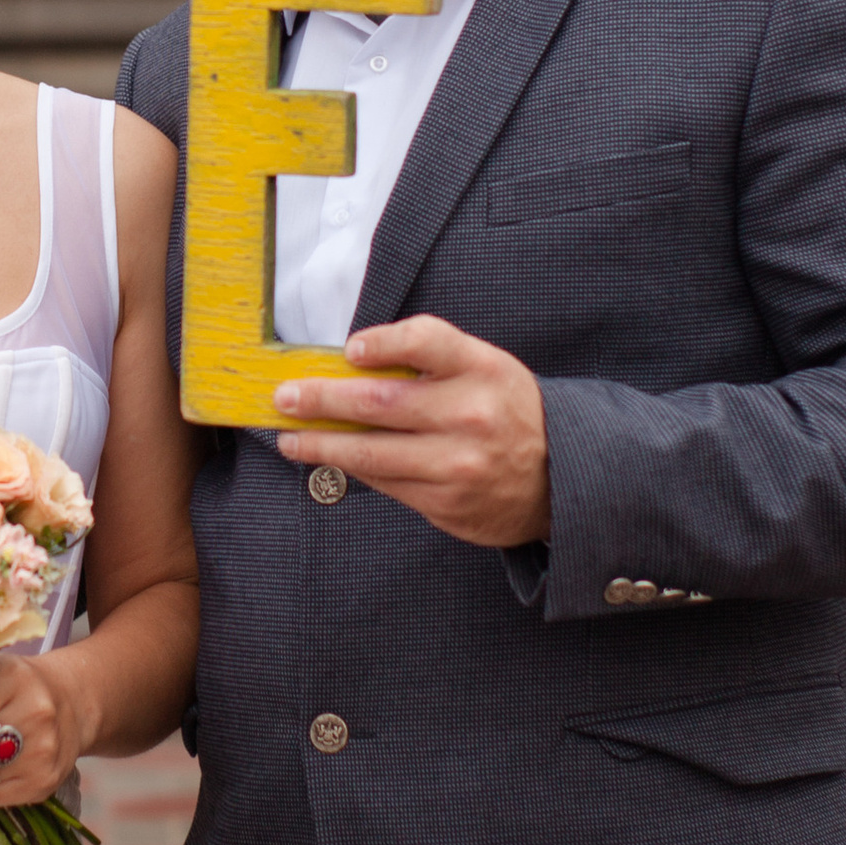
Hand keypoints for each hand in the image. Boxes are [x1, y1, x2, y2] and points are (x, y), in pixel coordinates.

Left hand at [274, 315, 550, 546]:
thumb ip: (432, 359)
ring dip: (320, 445)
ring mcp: (457, 464)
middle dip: (320, 399)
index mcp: (482, 369)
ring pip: (371, 454)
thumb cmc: (508, 412)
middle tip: (284, 396)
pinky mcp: (447, 503)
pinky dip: (352, 471)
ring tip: (291, 438)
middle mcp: (471, 415)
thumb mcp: (487, 368)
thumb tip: (353, 362)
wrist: (561, 479)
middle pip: (378, 402)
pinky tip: (330, 461)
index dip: (381, 342)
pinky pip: (386, 484)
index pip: (425, 340)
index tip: (349, 350)